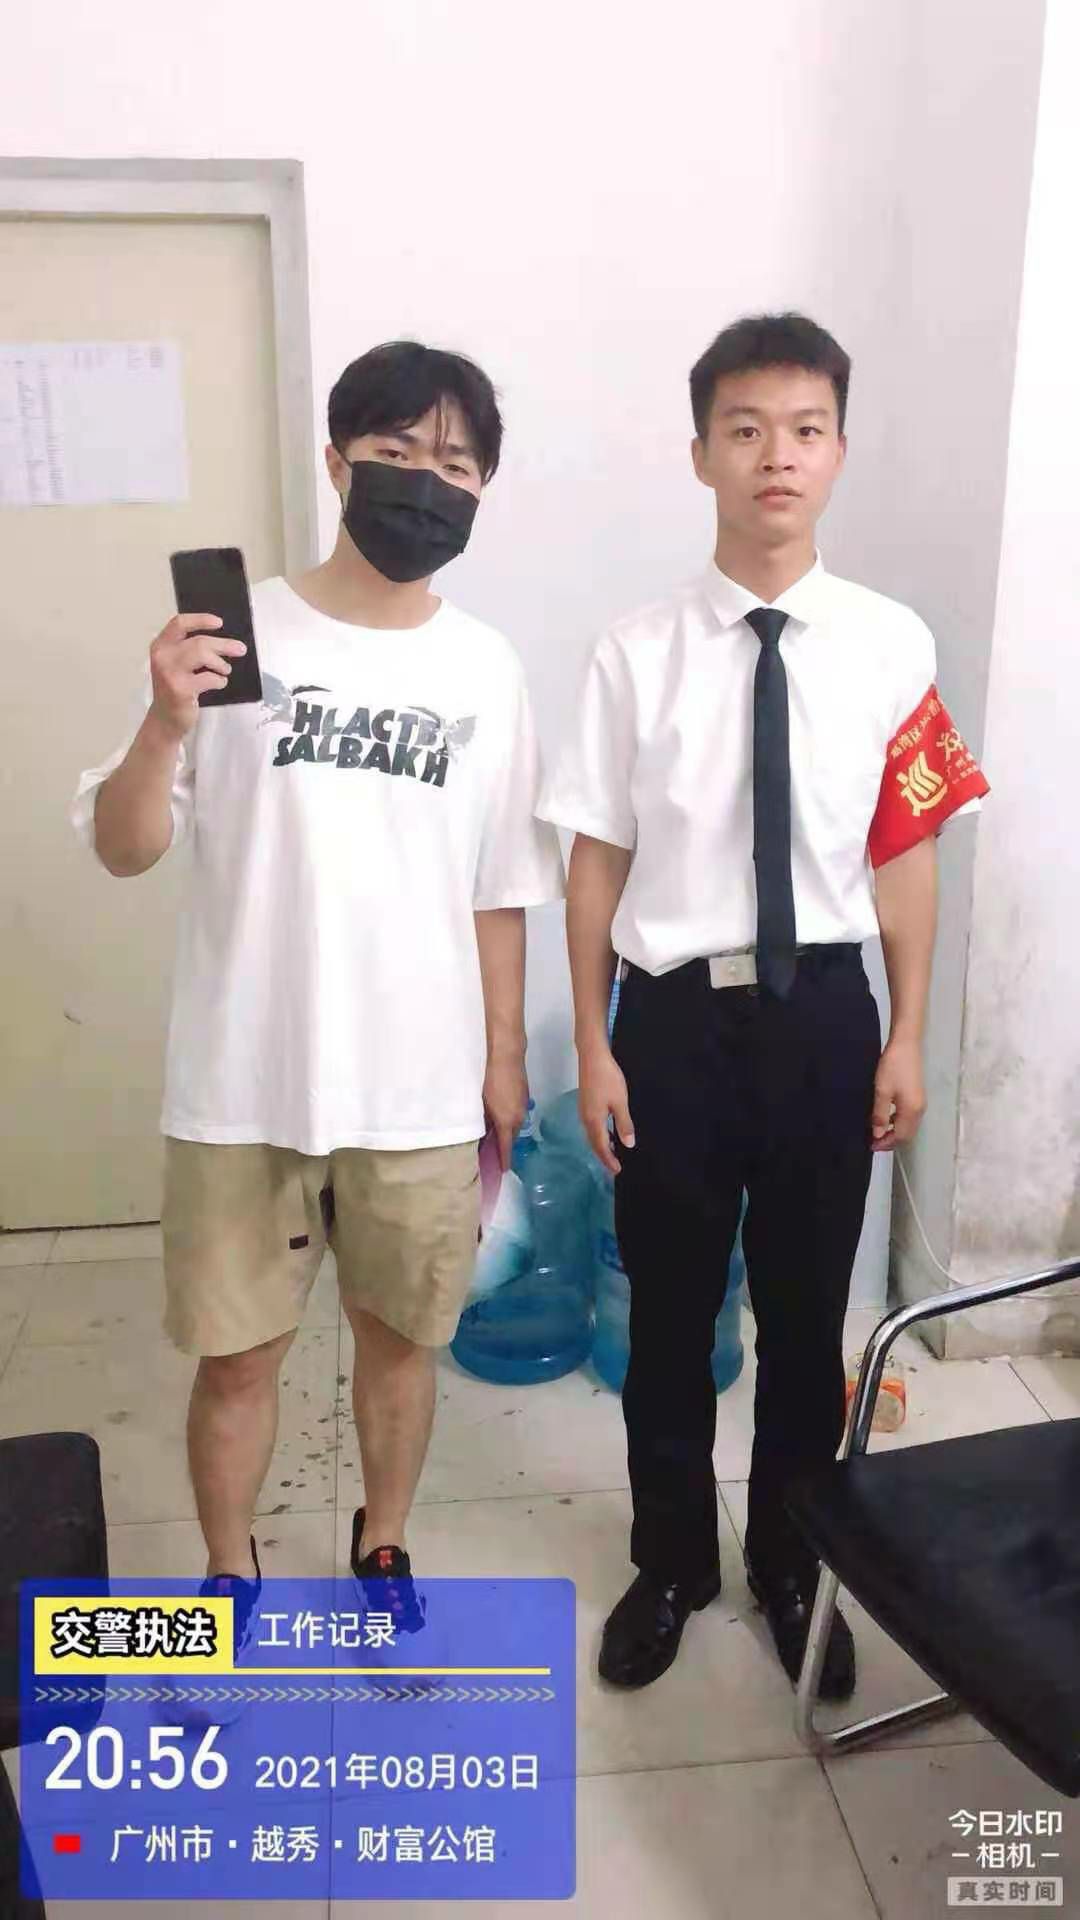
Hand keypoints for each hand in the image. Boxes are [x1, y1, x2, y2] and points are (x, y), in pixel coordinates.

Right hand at [149, 613, 247, 740]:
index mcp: (161, 645)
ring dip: (220, 663)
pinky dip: (219, 680)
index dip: (201, 620)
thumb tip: (224, 641)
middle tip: (240, 649)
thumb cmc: (176, 688)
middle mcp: (162, 656)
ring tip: (225, 670)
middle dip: (223, 645)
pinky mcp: (180, 689)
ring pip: (202, 655)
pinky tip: (219, 683)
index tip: (219, 623)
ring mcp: (170, 673)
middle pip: (198, 641)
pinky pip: (209, 678)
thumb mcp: (176, 664)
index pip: (179, 623)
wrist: (165, 719)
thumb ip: (190, 649)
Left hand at [483, 1048, 528, 1172]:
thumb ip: (483, 1120)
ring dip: (506, 1130)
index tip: (502, 1171)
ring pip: (515, 1124)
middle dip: (504, 1144)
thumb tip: (482, 1133)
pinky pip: (517, 1113)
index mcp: (507, 1122)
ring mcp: (523, 1106)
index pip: (506, 1148)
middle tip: (492, 1150)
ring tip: (494, 1131)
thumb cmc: (490, 1079)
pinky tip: (500, 1112)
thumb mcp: (481, 1102)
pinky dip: (510, 1117)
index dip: (504, 1161)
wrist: (506, 1056)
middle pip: (512, 1137)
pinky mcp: (524, 1096)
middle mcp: (518, 1117)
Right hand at [579, 1044, 634, 1175]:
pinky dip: (599, 1135)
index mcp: (594, 1121)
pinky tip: (608, 1132)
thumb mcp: (620, 1102)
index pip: (601, 1147)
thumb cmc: (607, 1078)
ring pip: (592, 1135)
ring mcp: (584, 1111)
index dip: (609, 1160)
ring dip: (601, 1145)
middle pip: (594, 1143)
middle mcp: (585, 1119)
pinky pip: (592, 1126)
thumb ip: (623, 1124)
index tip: (617, 1171)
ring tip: (613, 1153)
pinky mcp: (585, 1104)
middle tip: (614, 1167)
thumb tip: (628, 1144)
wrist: (592, 1057)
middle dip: (604, 1156)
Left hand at [872, 1038, 926, 1151]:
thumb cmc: (892, 1067)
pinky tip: (886, 1116)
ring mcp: (920, 1102)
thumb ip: (880, 1115)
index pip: (900, 1136)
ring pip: (908, 1126)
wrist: (906, 1044)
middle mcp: (919, 1110)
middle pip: (907, 1134)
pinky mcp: (917, 1095)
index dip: (886, 1144)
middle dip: (891, 1140)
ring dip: (894, 1131)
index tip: (871, 1146)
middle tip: (873, 1141)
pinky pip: (908, 1116)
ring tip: (877, 1131)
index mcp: (911, 1111)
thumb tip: (878, 1134)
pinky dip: (897, 1121)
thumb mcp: (882, 1091)